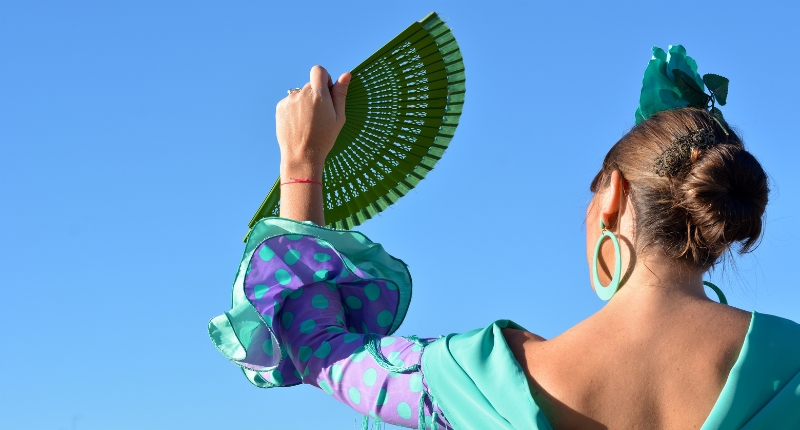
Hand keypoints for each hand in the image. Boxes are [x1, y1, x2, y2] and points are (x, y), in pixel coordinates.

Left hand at [276, 65, 350, 179]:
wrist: (302, 155)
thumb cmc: (324, 138)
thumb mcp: (338, 117)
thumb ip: (340, 94)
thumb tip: (346, 75)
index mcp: (318, 95)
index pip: (318, 71)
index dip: (324, 78)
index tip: (326, 92)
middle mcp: (302, 94)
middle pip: (310, 85)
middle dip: (315, 95)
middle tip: (319, 116)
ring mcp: (289, 100)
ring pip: (300, 95)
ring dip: (304, 103)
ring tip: (308, 122)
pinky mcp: (280, 107)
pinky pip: (290, 102)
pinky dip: (295, 110)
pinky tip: (299, 124)